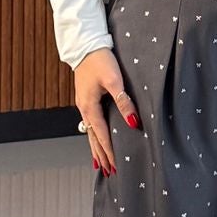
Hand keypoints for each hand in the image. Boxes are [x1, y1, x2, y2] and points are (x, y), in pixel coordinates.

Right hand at [74, 47, 140, 176]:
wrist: (85, 45)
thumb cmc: (100, 60)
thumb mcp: (115, 80)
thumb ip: (124, 102)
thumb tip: (133, 122)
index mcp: (89, 107)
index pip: (102, 135)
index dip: (110, 151)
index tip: (116, 166)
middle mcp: (84, 109)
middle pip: (93, 137)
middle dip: (102, 154)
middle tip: (109, 171)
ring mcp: (84, 104)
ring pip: (90, 132)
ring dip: (96, 147)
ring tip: (100, 163)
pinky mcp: (86, 98)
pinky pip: (90, 123)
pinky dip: (94, 135)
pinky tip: (97, 138)